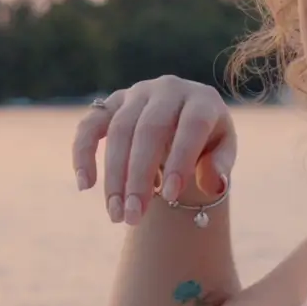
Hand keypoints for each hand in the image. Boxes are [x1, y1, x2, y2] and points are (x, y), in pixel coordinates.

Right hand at [73, 77, 235, 225]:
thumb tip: (212, 182)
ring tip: (116, 214)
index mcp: (202, 100)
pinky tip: (85, 184)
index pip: (191, 126)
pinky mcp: (112, 102)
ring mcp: (137, 93)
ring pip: (119, 131)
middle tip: (134, 216)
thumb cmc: (207, 141)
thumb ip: (219, 165)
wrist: (184, 119)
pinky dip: (83, 152)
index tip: (170, 196)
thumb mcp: (222, 150)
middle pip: (149, 130)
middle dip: (139, 176)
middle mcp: (168, 89)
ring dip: (114, 176)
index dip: (180, 160)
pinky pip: (90, 124)